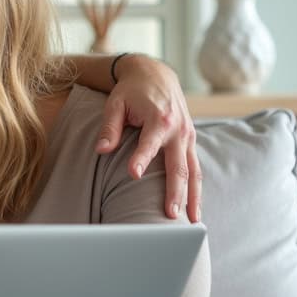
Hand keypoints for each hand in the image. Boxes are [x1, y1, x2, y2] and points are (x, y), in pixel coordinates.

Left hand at [97, 54, 200, 221]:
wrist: (155, 74)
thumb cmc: (131, 91)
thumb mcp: (115, 103)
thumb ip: (109, 127)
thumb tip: (101, 150)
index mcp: (159, 118)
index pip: (149, 144)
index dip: (141, 159)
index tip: (132, 175)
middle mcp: (178, 130)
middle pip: (178, 166)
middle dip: (175, 192)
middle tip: (169, 216)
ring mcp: (188, 136)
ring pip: (193, 172)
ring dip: (193, 197)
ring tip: (192, 222)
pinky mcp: (190, 141)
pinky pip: (195, 168)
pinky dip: (195, 188)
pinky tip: (193, 207)